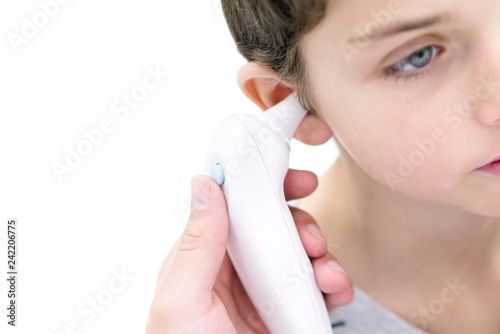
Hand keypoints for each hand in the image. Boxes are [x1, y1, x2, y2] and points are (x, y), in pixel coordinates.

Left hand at [146, 170, 352, 332]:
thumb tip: (204, 183)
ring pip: (299, 253)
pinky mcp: (286, 312)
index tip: (295, 180)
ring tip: (328, 273)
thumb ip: (197, 243)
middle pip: (275, 227)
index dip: (265, 188)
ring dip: (322, 255)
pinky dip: (332, 282)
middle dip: (300, 224)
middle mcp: (235, 269)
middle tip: (312, 238)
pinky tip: (336, 290)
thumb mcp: (182, 301)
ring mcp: (263, 291)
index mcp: (205, 257)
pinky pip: (315, 286)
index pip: (235, 207)